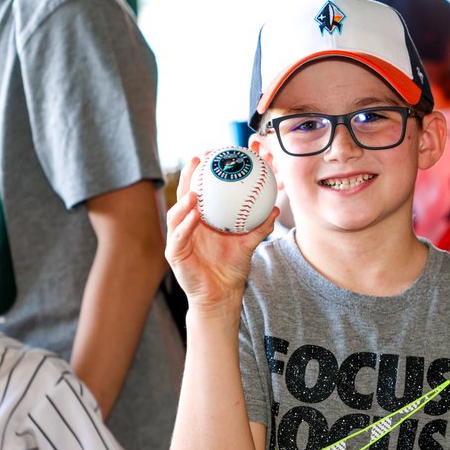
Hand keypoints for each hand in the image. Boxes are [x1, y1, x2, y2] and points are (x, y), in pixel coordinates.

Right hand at [165, 154, 278, 311]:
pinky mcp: (174, 254)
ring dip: (184, 201)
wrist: (221, 294)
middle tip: (198, 160)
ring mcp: (178, 239)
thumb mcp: (248, 244)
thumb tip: (275, 209)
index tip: (211, 155)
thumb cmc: (231, 268)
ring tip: (195, 191)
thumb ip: (260, 227)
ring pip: (176, 215)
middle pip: (183, 197)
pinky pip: (179, 237)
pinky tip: (195, 215)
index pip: (200, 192)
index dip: (202, 173)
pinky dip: (186, 225)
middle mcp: (187, 226)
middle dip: (188, 177)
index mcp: (202, 221)